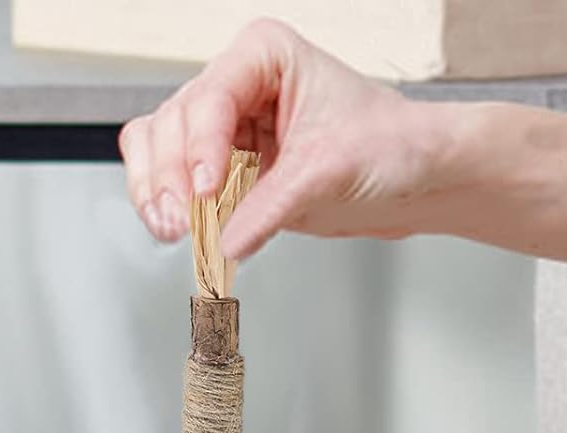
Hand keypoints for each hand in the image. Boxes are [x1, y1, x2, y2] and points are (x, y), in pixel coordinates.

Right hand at [119, 20, 432, 259]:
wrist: (410, 178)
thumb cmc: (386, 146)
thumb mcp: (328, 172)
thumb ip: (272, 207)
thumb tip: (226, 242)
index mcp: (262, 57)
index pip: (210, 98)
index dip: (200, 148)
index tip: (204, 192)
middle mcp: (237, 85)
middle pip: (172, 124)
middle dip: (170, 177)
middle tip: (182, 223)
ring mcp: (225, 128)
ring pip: (159, 149)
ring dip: (156, 192)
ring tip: (174, 230)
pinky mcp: (225, 170)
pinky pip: (174, 183)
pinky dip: (168, 207)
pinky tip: (182, 231)